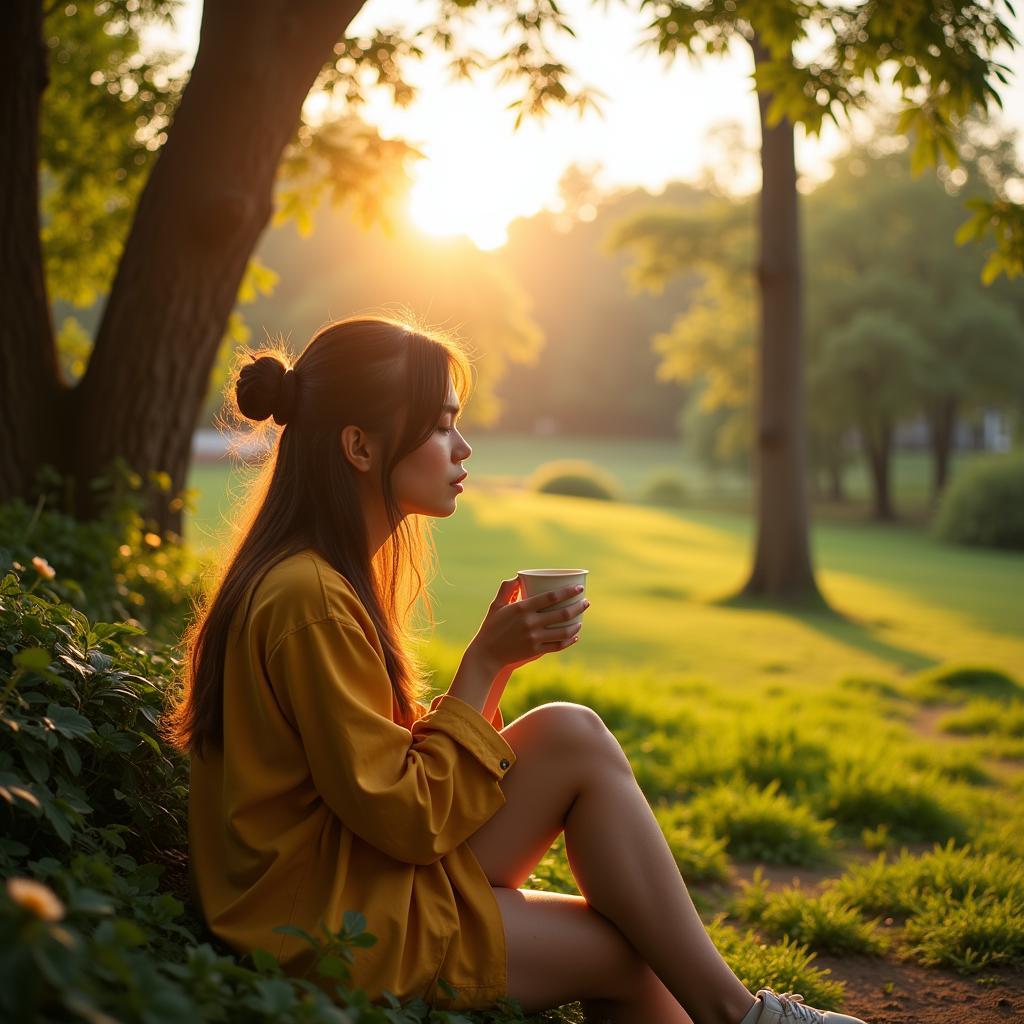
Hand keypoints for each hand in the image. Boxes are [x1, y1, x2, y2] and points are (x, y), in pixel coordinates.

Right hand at [469, 578, 589, 673]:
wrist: (486, 654)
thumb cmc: (491, 627)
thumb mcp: (496, 605)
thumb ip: (506, 589)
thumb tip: (518, 576)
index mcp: (522, 608)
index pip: (551, 597)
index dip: (568, 592)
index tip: (579, 588)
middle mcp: (530, 623)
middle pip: (562, 614)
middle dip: (578, 606)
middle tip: (586, 602)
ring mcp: (534, 638)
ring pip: (563, 631)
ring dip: (576, 624)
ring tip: (581, 618)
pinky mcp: (535, 651)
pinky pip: (557, 646)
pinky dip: (569, 641)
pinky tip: (575, 636)